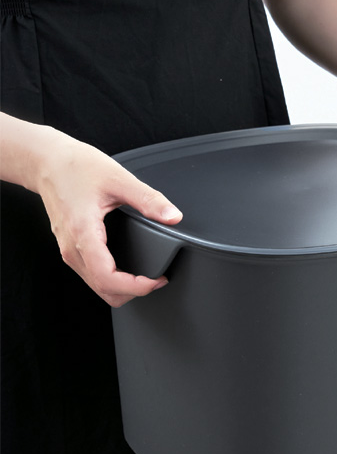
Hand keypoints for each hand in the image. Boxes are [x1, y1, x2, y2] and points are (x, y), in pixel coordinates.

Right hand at [36, 129, 182, 306]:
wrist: (46, 161)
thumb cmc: (75, 167)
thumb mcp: (118, 178)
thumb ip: (148, 199)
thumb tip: (172, 216)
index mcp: (84, 233)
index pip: (108, 278)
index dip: (136, 287)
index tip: (156, 280)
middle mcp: (73, 248)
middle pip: (104, 290)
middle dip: (133, 292)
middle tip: (156, 280)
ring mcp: (70, 250)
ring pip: (97, 287)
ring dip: (123, 288)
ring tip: (146, 276)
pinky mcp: (71, 248)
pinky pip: (92, 275)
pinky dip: (113, 280)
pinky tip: (128, 269)